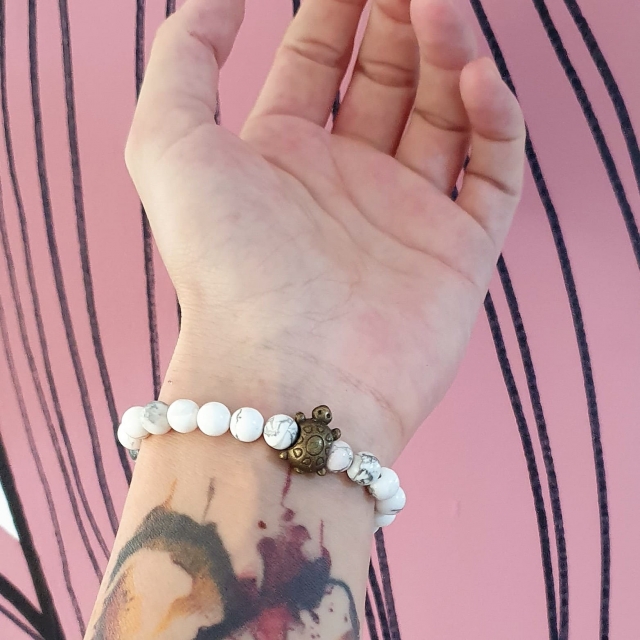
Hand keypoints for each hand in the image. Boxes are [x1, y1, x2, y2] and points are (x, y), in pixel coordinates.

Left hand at [125, 0, 524, 462]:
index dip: (336, 9)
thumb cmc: (225, 268)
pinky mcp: (459, 254)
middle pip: (386, 80)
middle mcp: (346, 185)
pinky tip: (476, 84)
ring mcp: (407, 217)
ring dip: (448, 56)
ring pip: (444, 116)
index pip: (318, 64)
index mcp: (284, 158)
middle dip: (400, 22)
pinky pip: (493, 174)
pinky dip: (494, 124)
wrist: (287, 379)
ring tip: (441, 10)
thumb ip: (183, 60)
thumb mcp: (169, 147)